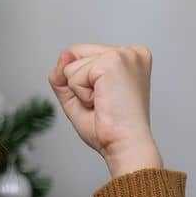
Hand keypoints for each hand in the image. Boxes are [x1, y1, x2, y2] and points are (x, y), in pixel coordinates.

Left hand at [47, 43, 163, 176]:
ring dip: (80, 91)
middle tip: (104, 102)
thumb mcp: (77, 95)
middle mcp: (131, 51)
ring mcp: (124, 54)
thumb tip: (64, 54)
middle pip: (74, 55)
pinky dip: (81, 94)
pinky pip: (73, 75)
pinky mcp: (113, 61)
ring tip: (105, 102)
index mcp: (129, 57)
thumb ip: (64, 73)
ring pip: (71, 65)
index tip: (106, 98)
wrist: (124, 145)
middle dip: (80, 84)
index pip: (82, 54)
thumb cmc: (109, 127)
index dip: (83, 82)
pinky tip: (102, 101)